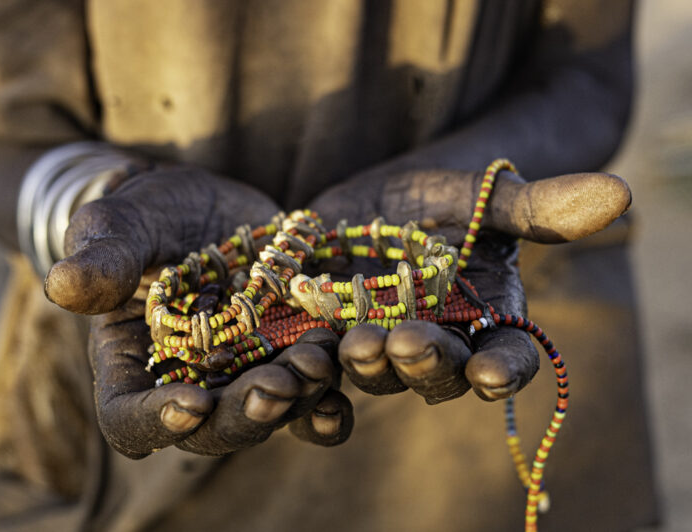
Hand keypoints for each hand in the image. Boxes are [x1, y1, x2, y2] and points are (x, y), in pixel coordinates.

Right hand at [46, 167, 352, 456]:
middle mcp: (190, 383)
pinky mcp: (288, 353)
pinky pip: (310, 392)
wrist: (207, 208)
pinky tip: (347, 383)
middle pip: (211, 429)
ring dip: (296, 399)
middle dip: (244, 414)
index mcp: (132, 366)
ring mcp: (245, 373)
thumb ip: (102, 255)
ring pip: (268, 412)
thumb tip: (63, 283)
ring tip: (318, 363)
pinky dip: (329, 397)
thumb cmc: (148, 217)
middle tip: (275, 388)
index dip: (156, 420)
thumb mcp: (121, 224)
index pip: (129, 417)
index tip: (191, 402)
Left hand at [309, 168, 630, 402]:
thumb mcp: (482, 195)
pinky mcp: (324, 339)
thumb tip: (618, 193)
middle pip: (438, 373)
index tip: (492, 371)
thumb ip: (536, 205)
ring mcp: (378, 347)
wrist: (368, 199)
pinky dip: (312, 370)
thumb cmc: (437, 198)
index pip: (507, 356)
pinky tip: (300, 361)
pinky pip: (320, 367)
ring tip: (356, 344)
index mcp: (484, 320)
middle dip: (427, 363)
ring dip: (370, 366)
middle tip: (411, 342)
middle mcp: (434, 345)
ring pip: (377, 374)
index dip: (504, 368)